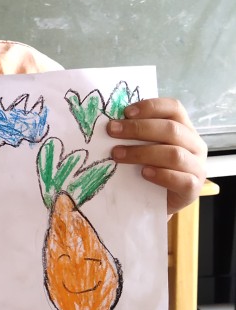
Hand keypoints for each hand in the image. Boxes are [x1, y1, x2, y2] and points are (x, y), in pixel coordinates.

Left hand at [107, 98, 206, 215]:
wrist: (158, 202)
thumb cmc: (150, 168)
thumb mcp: (145, 146)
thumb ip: (137, 134)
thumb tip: (112, 123)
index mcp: (184, 128)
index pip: (174, 108)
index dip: (150, 107)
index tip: (125, 112)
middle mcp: (195, 144)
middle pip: (171, 129)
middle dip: (138, 128)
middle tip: (112, 131)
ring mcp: (197, 166)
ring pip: (174, 154)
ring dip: (142, 152)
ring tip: (117, 154)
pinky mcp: (193, 188)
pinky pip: (181, 179)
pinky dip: (161, 175)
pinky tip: (143, 173)